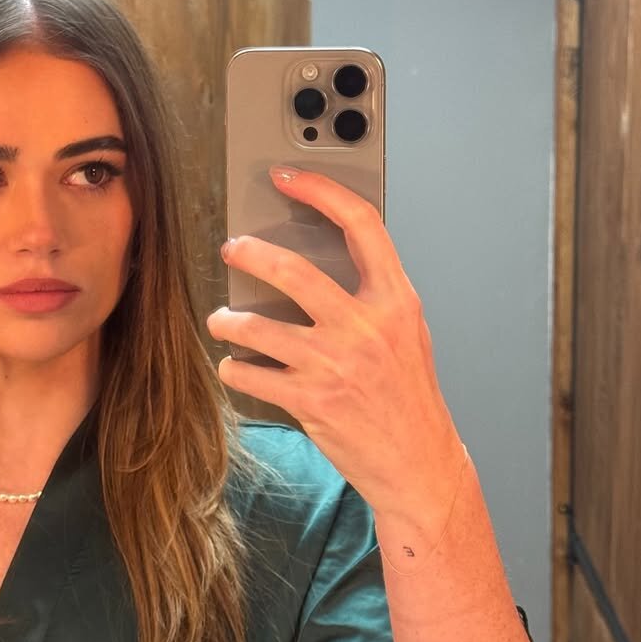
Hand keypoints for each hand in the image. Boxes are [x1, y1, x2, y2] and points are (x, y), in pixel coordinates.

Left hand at [206, 166, 463, 516]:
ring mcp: (336, 365)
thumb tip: (311, 259)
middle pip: (292, 270)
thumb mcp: (406, 333)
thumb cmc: (408, 395)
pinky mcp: (310, 401)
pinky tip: (235, 366)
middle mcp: (366, 328)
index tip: (289, 177)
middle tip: (233, 249)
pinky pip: (250, 374)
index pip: (361, 224)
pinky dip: (234, 368)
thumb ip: (370, 296)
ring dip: (228, 321)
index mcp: (396, 301)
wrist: (418, 463)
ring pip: (257, 327)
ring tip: (222, 320)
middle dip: (250, 254)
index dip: (321, 191)